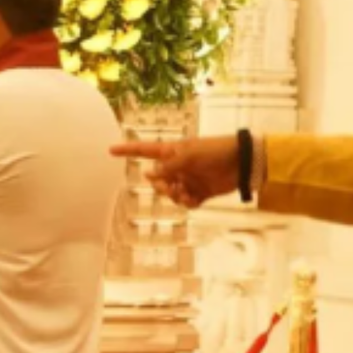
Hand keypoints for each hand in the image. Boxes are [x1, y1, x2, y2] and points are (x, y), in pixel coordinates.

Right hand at [109, 135, 240, 208]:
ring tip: (185, 194)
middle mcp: (177, 167)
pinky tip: (194, 199)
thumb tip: (150, 175)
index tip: (110, 150)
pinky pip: (186, 202)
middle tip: (169, 186)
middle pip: (156, 179)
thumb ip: (168, 167)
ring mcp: (187, 179)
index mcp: (172, 152)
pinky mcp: (199, 192)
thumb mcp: (188, 156)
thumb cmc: (214, 152)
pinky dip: (188, 202)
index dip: (127, 151)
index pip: (145, 151)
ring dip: (174, 196)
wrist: (241, 162)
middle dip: (159, 186)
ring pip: (169, 193)